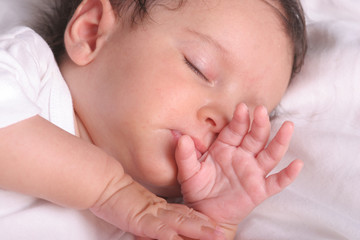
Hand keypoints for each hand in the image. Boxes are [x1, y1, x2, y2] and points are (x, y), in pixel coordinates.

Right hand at [90, 172, 224, 239]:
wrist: (103, 185)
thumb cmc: (116, 196)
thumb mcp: (137, 206)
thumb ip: (149, 212)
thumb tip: (158, 219)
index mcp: (158, 206)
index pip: (184, 214)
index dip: (200, 220)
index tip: (214, 225)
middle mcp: (159, 210)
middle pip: (187, 218)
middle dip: (206, 228)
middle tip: (223, 234)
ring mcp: (152, 214)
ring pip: (180, 223)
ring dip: (199, 230)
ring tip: (216, 235)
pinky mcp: (141, 219)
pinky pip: (159, 229)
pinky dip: (172, 236)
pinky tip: (181, 239)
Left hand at [175, 104, 302, 230]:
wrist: (204, 211)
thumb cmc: (197, 188)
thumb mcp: (188, 171)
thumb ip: (185, 155)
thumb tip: (181, 138)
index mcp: (226, 147)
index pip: (235, 130)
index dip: (239, 120)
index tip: (241, 108)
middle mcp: (242, 156)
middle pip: (255, 138)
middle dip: (259, 124)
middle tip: (261, 111)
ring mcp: (253, 172)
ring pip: (270, 154)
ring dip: (279, 142)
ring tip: (288, 126)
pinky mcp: (260, 190)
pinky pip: (276, 182)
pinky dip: (287, 174)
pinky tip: (297, 164)